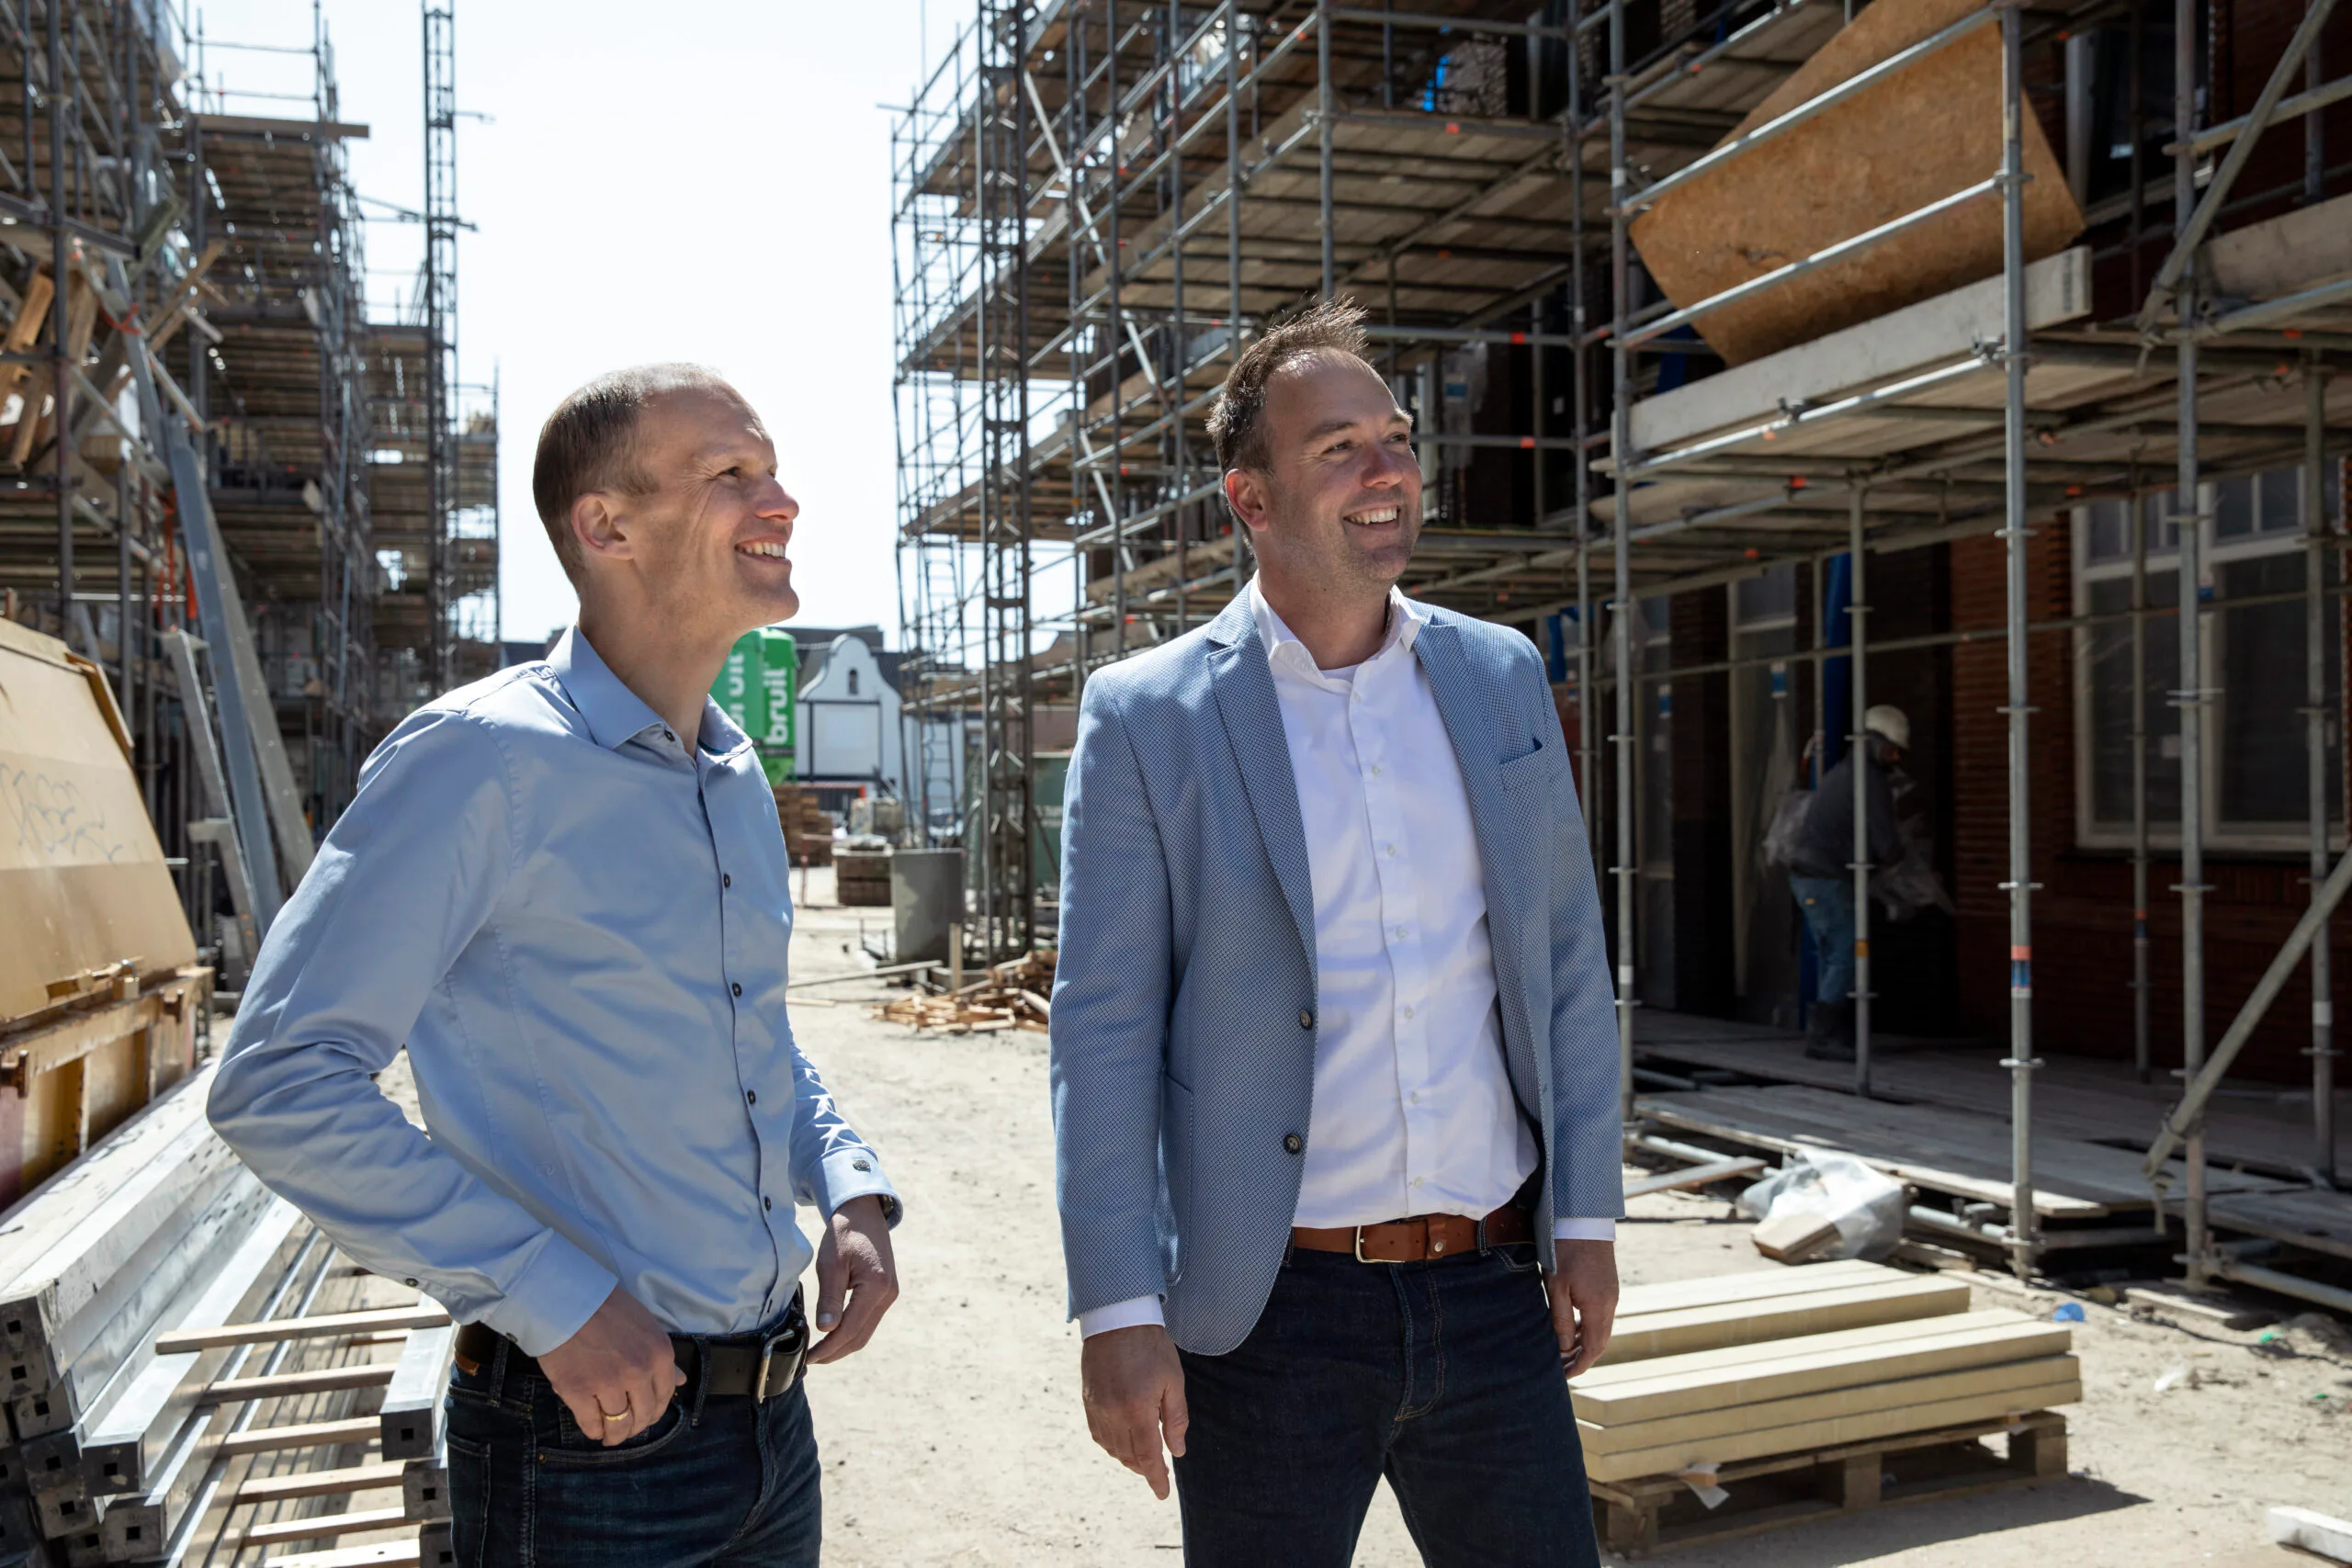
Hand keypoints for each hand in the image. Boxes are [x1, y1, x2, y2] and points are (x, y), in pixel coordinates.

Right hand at [537, 1285, 686, 1446]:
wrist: (568, 1300)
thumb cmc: (607, 1308)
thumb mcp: (646, 1326)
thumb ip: (662, 1357)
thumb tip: (680, 1381)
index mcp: (658, 1355)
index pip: (665, 1395)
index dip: (655, 1411)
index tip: (647, 1416)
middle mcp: (638, 1373)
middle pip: (643, 1414)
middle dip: (636, 1426)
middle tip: (627, 1429)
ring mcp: (608, 1384)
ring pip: (619, 1424)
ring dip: (616, 1435)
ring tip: (610, 1436)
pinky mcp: (577, 1391)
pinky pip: (591, 1423)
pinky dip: (594, 1431)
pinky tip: (594, 1429)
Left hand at [805, 1194, 898, 1364]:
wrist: (863, 1214)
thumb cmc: (845, 1234)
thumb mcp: (831, 1263)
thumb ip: (830, 1297)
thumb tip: (826, 1330)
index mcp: (877, 1287)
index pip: (850, 1329)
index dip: (829, 1347)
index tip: (809, 1358)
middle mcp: (888, 1295)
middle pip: (861, 1337)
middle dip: (835, 1352)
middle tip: (810, 1361)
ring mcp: (889, 1295)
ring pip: (865, 1332)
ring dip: (842, 1345)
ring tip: (818, 1353)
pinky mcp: (885, 1293)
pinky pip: (867, 1321)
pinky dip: (850, 1332)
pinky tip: (832, 1335)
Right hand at [1081, 1323, 1187, 1499]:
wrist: (1117, 1318)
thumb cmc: (1150, 1347)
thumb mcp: (1173, 1381)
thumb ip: (1175, 1419)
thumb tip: (1177, 1451)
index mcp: (1137, 1409)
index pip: (1147, 1456)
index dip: (1156, 1478)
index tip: (1163, 1493)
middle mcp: (1113, 1413)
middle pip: (1128, 1455)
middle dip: (1143, 1469)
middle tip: (1157, 1473)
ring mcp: (1097, 1407)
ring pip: (1111, 1448)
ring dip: (1127, 1459)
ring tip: (1142, 1459)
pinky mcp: (1087, 1400)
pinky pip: (1098, 1434)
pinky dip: (1111, 1445)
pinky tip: (1122, 1442)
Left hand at [1548, 1237, 1618, 1377]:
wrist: (1583, 1218)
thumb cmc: (1565, 1251)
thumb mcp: (1557, 1287)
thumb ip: (1561, 1320)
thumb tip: (1563, 1349)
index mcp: (1599, 1308)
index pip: (1593, 1348)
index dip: (1580, 1365)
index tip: (1564, 1375)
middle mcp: (1610, 1303)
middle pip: (1599, 1341)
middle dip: (1582, 1357)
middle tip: (1562, 1367)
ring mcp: (1611, 1293)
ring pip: (1600, 1328)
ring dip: (1584, 1342)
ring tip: (1563, 1351)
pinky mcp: (1607, 1285)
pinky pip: (1600, 1315)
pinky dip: (1587, 1327)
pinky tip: (1571, 1327)